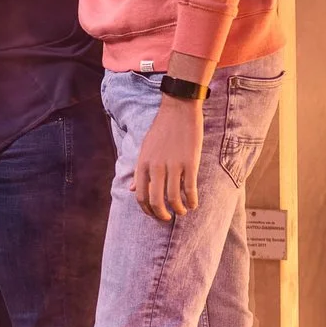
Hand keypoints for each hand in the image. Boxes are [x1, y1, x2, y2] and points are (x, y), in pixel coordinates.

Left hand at [131, 94, 203, 220]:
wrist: (178, 109)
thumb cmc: (161, 129)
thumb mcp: (145, 149)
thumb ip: (139, 170)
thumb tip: (132, 190)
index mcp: (143, 163)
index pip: (140, 195)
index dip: (147, 210)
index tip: (154, 214)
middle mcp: (156, 166)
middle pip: (155, 201)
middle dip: (161, 214)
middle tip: (167, 218)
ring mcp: (173, 165)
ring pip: (173, 198)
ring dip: (179, 210)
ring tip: (182, 211)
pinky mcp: (190, 162)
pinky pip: (190, 189)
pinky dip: (192, 201)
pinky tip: (193, 204)